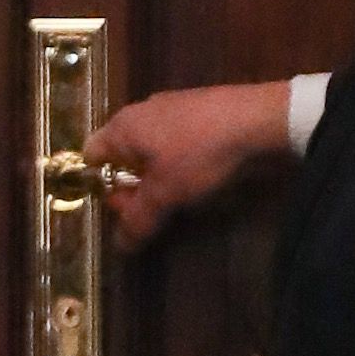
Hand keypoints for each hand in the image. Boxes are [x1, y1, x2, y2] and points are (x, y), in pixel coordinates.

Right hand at [88, 79, 299, 243]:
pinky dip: (182, 166)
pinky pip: (180, 146)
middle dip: (133, 188)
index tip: (119, 210)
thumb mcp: (166, 193)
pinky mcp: (202, 114)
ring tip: (178, 203)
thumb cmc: (202, 154)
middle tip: (151, 213)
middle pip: (123, 156)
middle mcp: (143, 112)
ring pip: (154, 153)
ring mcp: (174, 109)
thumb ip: (138, 219)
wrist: (263, 120)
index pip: (91, 156)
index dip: (99, 185)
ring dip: (160, 180)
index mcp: (124, 125)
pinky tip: (201, 183)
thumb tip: (119, 245)